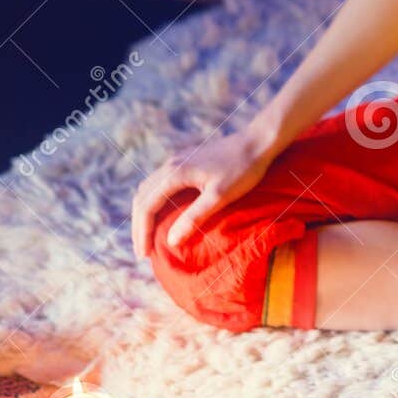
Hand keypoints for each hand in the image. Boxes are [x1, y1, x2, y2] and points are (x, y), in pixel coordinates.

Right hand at [131, 128, 275, 258]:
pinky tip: (162, 214)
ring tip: (148, 236)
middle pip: (142, 198)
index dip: (142, 232)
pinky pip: (159, 183)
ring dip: (144, 213)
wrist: (257, 141)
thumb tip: (171, 241)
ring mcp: (176, 160)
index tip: (144, 255)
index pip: (147, 206)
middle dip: (139, 226)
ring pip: (148, 189)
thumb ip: (194, 218)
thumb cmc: (242, 170)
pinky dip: (154, 201)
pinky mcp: (185, 160)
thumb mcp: (219, 196)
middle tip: (143, 251)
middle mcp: (170, 164)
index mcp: (174, 173)